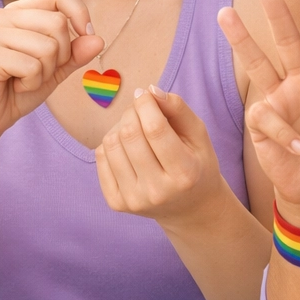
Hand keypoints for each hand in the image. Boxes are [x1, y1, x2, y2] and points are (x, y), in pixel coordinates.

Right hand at [0, 0, 103, 141]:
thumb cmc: (18, 89)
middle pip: (58, 23)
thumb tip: (98, 39)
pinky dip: (31, 83)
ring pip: (48, 47)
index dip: (79, 13)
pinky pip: (32, 66)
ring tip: (24, 80)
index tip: (85, 36)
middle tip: (39, 71)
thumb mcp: (54, 69)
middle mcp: (3, 15)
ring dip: (44, 73)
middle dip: (61, 56)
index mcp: (19, 11)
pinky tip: (15, 86)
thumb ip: (75, 53)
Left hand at [96, 86, 224, 226]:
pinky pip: (100, 157)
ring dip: (120, 127)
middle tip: (141, 110)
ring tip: (136, 129)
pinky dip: (111, 144)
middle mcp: (157, 191)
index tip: (146, 95)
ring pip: (110, 144)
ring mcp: (133, 200)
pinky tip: (128, 148)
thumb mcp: (199, 135)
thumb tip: (150, 91)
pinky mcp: (116, 203)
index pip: (154, 129)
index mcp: (184, 173)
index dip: (146, 104)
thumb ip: (178, 108)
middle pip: (129, 135)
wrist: (190, 209)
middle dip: (132, 112)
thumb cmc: (196, 165)